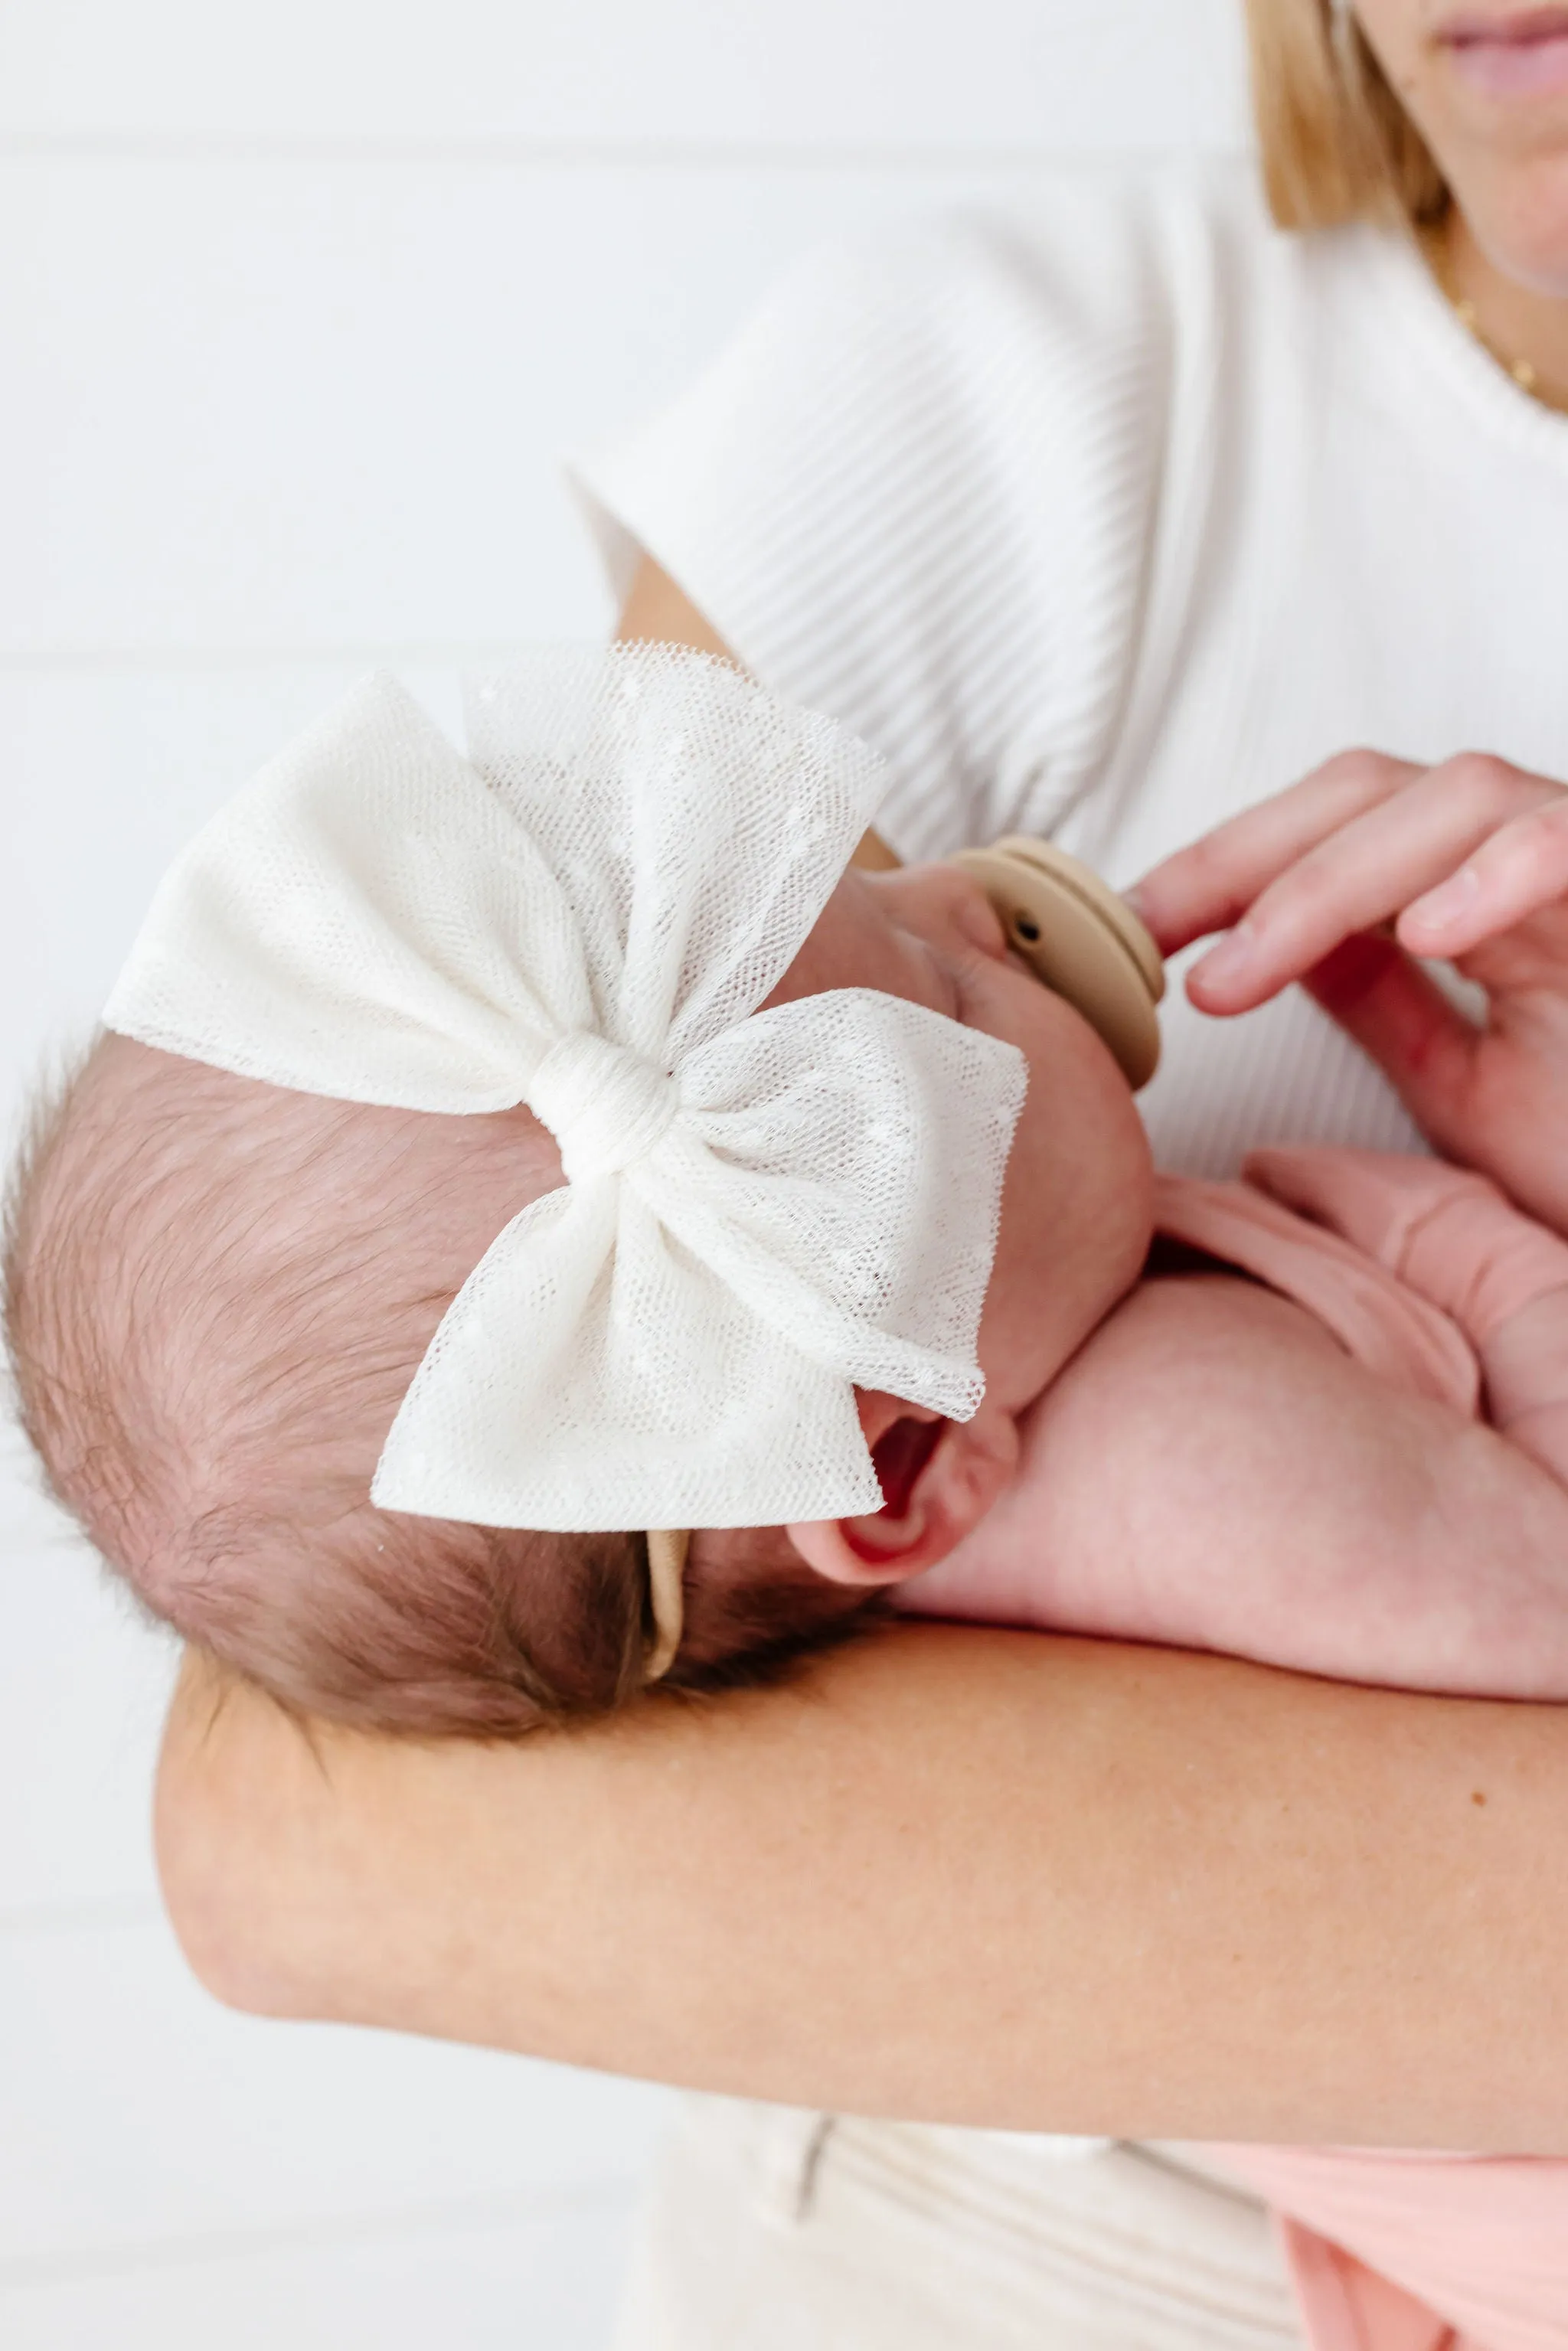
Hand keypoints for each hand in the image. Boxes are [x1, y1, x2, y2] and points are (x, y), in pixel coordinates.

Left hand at [1131, 750, 1567, 1231]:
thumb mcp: (1467, 1086)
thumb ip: (1384, 1002)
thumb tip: (1275, 948)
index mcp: (1483, 892)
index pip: (1334, 827)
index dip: (1225, 863)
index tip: (1123, 931)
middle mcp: (1538, 859)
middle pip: (1372, 788)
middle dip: (1246, 853)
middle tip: (1148, 938)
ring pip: (1460, 797)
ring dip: (1329, 879)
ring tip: (1238, 974)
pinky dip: (1499, 875)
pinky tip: (1426, 932)